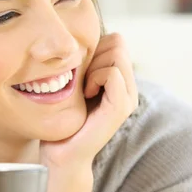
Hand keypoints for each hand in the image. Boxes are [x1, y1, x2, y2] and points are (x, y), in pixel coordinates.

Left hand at [40, 33, 138, 169]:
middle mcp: (129, 88)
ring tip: (84, 87)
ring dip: (94, 65)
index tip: (80, 69)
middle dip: (95, 53)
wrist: (61, 154)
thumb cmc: (63, 119)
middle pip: (118, 42)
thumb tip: (80, 37)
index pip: (116, 40)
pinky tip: (86, 93)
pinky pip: (112, 73)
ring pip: (117, 53)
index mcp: (120, 81)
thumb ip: (85, 63)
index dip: (95, 47)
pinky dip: (95, 77)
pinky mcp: (121, 107)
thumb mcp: (75, 83)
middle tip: (81, 78)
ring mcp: (128, 97)